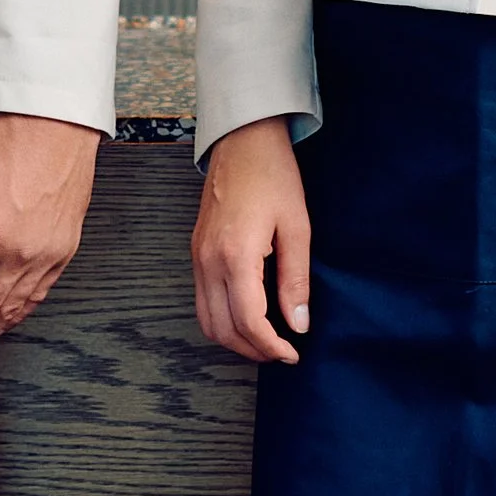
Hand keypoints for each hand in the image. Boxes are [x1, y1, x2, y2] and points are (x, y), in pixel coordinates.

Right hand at [193, 116, 310, 366]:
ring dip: (234, 338)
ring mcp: (198, 257)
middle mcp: (209, 261)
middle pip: (222, 328)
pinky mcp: (196, 252)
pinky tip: (249, 315)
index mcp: (236, 255)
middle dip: (252, 349)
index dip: (271, 346)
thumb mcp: (297, 227)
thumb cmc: (273, 177)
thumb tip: (299, 324)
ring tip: (266, 339)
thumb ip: (295, 280)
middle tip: (282, 351)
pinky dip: (222, 319)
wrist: (242, 142)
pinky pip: (202, 300)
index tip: (292, 353)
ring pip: (206, 320)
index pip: (249, 320)